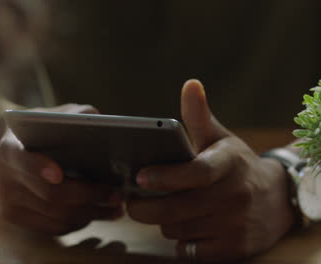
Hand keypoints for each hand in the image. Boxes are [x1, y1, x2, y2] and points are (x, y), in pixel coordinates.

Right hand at [0, 104, 122, 234]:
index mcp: (9, 148)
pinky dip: (79, 223)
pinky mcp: (15, 218)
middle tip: (116, 195)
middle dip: (87, 196)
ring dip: (90, 214)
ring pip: (55, 216)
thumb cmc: (39, 131)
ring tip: (114, 206)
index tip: (59, 174)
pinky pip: (53, 228)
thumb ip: (73, 115)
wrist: (14, 150)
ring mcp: (7, 201)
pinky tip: (95, 213)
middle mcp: (3, 177)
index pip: (22, 160)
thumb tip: (98, 122)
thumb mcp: (51, 117)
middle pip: (48, 195)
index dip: (39, 168)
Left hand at [127, 80, 294, 261]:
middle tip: (131, 201)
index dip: (166, 176)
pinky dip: (180, 241)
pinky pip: (188, 250)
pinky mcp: (233, 250)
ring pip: (176, 229)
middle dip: (145, 208)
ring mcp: (235, 226)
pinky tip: (184, 227)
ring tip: (163, 210)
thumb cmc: (235, 165)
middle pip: (176, 209)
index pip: (196, 173)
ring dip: (164, 222)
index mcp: (228, 164)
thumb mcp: (220, 139)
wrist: (275, 200)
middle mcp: (234, 196)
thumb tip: (190, 84)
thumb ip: (199, 116)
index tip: (139, 177)